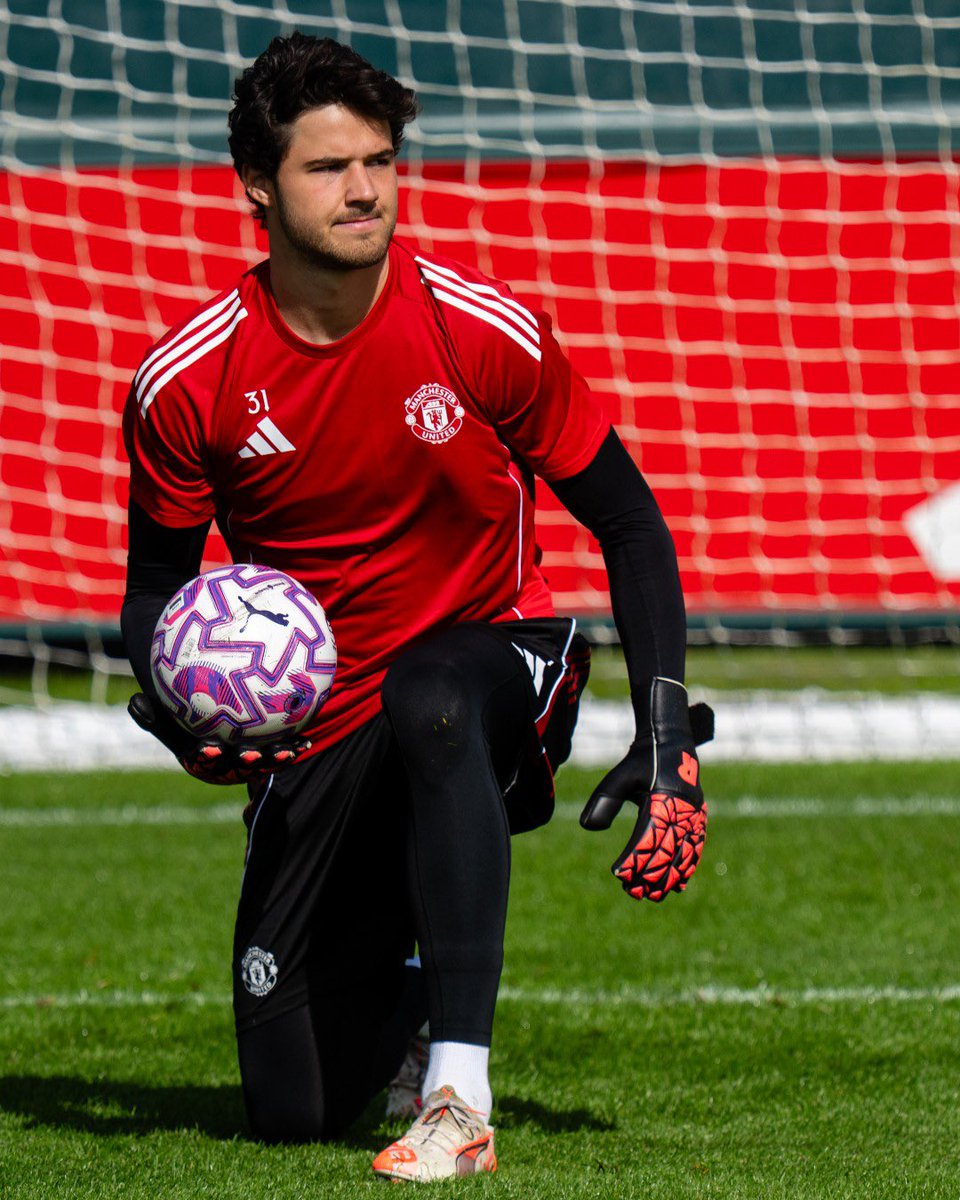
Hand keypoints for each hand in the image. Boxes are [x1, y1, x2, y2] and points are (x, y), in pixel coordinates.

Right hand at [127, 693, 310, 785]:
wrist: (207, 716)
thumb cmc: (183, 714)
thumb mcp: (165, 714)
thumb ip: (152, 714)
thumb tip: (133, 702)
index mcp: (200, 757)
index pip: (201, 760)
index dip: (205, 759)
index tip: (208, 751)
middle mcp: (226, 764)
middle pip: (236, 767)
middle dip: (244, 765)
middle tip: (251, 757)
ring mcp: (247, 760)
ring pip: (262, 763)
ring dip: (275, 759)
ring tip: (288, 752)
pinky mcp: (266, 752)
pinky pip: (280, 751)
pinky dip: (293, 748)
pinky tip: (307, 741)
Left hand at [580, 677, 712, 901]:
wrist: (671, 743)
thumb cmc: (642, 760)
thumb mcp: (620, 775)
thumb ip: (605, 799)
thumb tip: (588, 827)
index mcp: (663, 799)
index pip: (646, 836)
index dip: (633, 857)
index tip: (618, 873)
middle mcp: (682, 810)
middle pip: (666, 851)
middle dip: (649, 874)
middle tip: (632, 892)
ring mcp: (693, 816)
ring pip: (683, 855)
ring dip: (668, 877)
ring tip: (652, 895)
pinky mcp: (698, 820)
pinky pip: (694, 850)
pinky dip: (686, 869)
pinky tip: (678, 887)